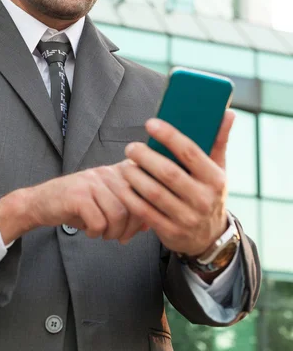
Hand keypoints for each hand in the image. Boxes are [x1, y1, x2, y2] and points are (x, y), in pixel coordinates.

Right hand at [0, 165, 146, 244]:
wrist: (40, 202)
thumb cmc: (76, 204)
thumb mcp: (104, 202)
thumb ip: (127, 208)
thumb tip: (149, 223)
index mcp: (115, 171)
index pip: (144, 186)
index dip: (148, 208)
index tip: (142, 225)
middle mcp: (105, 172)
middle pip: (135, 202)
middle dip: (131, 227)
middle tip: (122, 238)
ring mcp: (91, 182)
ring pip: (119, 213)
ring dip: (114, 232)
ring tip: (104, 234)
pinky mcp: (77, 195)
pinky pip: (99, 221)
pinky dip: (96, 232)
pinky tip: (90, 231)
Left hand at [101, 111, 234, 256]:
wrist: (209, 237)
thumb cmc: (209, 193)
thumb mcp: (218, 169)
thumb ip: (219, 141)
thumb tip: (228, 113)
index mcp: (215, 179)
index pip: (190, 153)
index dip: (169, 136)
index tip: (151, 123)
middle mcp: (203, 199)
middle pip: (168, 173)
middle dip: (146, 157)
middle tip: (131, 147)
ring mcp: (187, 218)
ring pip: (154, 193)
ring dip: (135, 176)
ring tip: (125, 164)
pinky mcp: (170, 232)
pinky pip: (144, 212)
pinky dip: (130, 197)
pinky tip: (121, 185)